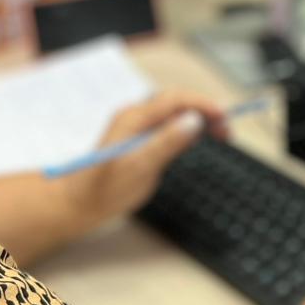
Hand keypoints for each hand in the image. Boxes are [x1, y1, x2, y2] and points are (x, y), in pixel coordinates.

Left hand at [62, 92, 228, 225]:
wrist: (76, 204)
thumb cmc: (104, 189)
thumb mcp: (140, 168)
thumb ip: (167, 142)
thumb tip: (194, 120)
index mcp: (134, 118)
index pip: (175, 100)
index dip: (202, 104)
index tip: (224, 116)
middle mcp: (136, 117)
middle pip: (177, 104)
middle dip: (205, 111)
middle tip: (227, 130)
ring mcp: (136, 128)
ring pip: (174, 115)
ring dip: (199, 120)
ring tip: (220, 134)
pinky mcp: (138, 140)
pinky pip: (167, 126)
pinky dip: (187, 129)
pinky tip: (199, 138)